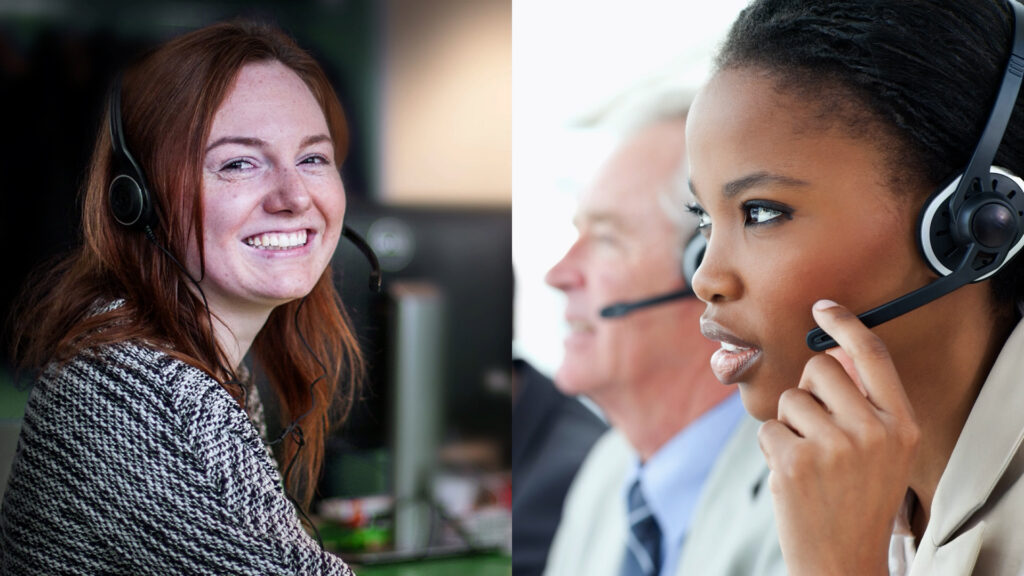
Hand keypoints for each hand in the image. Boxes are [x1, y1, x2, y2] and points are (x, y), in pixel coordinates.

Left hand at [758, 299, 919, 575]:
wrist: (842, 558)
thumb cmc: (857, 499)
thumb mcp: (884, 452)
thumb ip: (865, 405)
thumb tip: (831, 352)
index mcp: (900, 425)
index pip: (873, 356)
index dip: (847, 324)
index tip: (823, 308)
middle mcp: (873, 431)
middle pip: (820, 367)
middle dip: (807, 389)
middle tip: (815, 428)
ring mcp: (834, 446)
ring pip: (790, 399)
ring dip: (790, 426)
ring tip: (809, 463)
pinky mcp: (796, 461)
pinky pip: (768, 429)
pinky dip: (773, 450)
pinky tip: (793, 477)